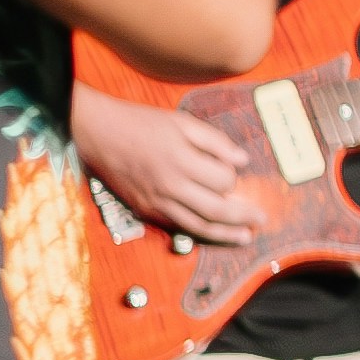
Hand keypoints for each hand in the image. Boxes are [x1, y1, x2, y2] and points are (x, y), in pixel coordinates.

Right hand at [73, 85, 268, 240]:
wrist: (98, 133)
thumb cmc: (140, 123)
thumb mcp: (181, 122)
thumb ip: (215, 141)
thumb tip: (242, 160)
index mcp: (182, 161)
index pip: (223, 180)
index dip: (233, 177)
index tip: (232, 171)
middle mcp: (170, 186)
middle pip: (216, 210)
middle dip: (242, 216)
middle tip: (261, 220)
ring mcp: (156, 201)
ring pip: (197, 225)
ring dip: (225, 234)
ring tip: (244, 237)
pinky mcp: (145, 209)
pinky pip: (177, 226)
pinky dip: (198, 232)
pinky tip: (212, 233)